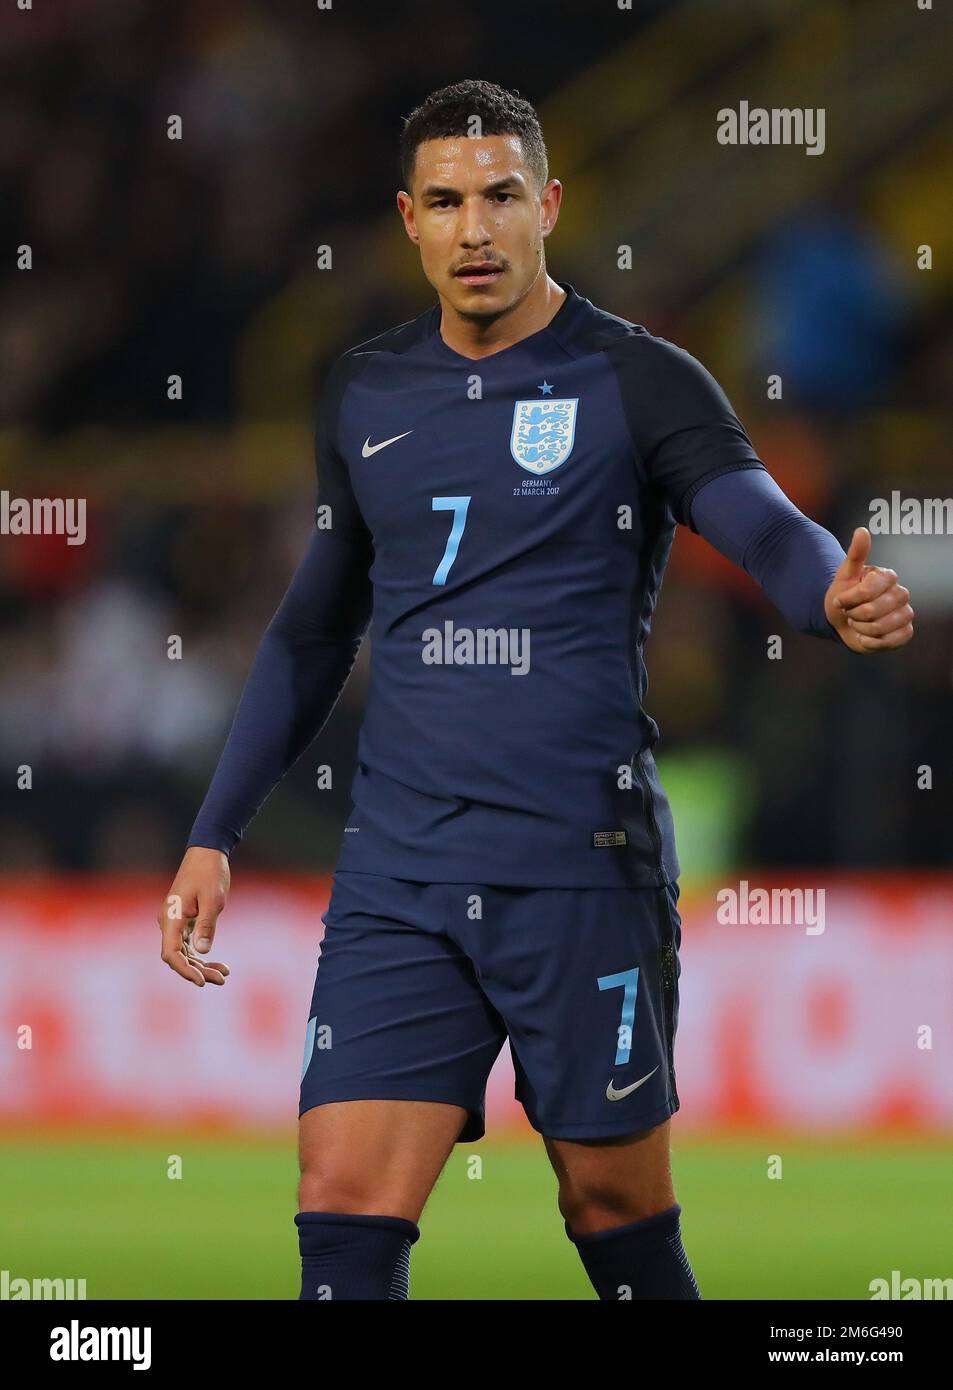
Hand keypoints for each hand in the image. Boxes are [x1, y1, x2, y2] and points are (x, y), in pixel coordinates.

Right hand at [157, 846, 230, 986]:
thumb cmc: (210, 873)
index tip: (202, 981)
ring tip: (223, 975)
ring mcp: (175, 921)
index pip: (171, 954)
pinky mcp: (184, 919)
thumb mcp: (213, 900)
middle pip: (178, 956)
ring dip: (201, 965)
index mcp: (171, 917)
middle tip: (222, 979)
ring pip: (184, 952)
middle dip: (198, 971)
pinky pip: (189, 943)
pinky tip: (219, 964)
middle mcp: (169, 922)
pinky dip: (201, 954)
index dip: (185, 970)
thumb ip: (207, 925)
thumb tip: (202, 951)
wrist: (207, 852)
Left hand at [824, 527, 914, 653]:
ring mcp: (906, 613)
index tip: (841, 599)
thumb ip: (855, 554)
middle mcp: (901, 594)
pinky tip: (866, 636)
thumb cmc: (844, 596)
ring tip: (858, 623)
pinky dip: (871, 642)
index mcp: (888, 577)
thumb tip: (861, 530)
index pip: (866, 591)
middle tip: (850, 613)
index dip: (849, 599)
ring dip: (860, 629)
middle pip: (872, 611)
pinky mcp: (905, 632)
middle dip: (853, 615)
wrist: (844, 621)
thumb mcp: (845, 575)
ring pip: (879, 628)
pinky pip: (888, 641)